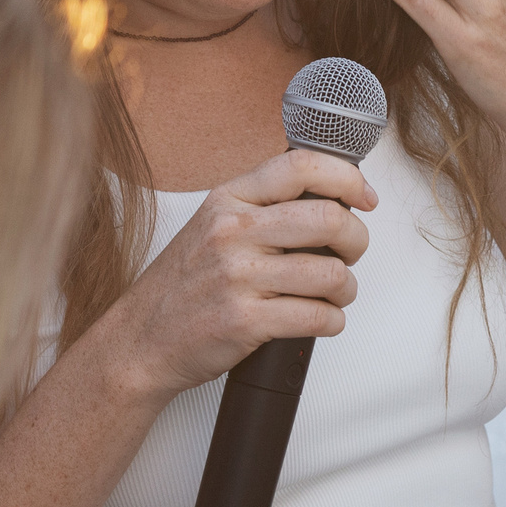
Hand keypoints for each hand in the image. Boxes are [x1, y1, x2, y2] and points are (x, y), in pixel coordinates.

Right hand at [100, 149, 375, 402]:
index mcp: (228, 200)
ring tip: (333, 294)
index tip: (364, 197)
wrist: (141, 339)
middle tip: (350, 253)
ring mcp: (237, 277)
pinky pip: (317, 317)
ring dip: (346, 288)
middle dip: (356, 239)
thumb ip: (261, 206)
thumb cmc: (183, 285)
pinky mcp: (244, 321)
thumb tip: (329, 196)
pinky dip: (331, 321)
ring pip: (330, 273)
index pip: (301, 166)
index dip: (347, 177)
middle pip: (329, 219)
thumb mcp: (212, 225)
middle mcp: (232, 232)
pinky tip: (319, 319)